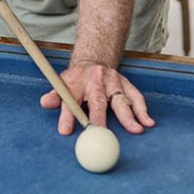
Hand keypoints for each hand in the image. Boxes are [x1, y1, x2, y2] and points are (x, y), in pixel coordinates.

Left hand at [38, 59, 154, 134]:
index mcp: (77, 81)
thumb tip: (45, 103)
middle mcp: (96, 81)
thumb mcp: (62, 84)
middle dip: (99, 118)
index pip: (70, 99)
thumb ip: (55, 95)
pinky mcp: (127, 84)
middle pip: (98, 101)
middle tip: (100, 133)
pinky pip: (137, 97)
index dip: (67, 115)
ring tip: (136, 130)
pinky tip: (148, 122)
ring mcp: (114, 82)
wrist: (95, 60)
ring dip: (129, 116)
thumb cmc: (77, 80)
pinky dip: (143, 111)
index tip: (65, 131)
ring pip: (121, 100)